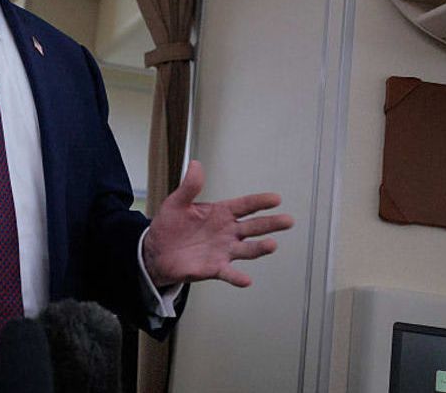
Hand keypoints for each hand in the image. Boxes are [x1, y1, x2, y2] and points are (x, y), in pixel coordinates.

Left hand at [142, 161, 293, 288]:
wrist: (157, 250)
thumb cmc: (170, 225)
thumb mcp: (177, 202)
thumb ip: (189, 186)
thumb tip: (196, 164)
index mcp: (221, 213)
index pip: (245, 205)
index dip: (260, 202)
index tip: (276, 199)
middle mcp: (228, 232)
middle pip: (254, 226)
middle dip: (271, 224)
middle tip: (288, 220)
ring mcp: (224, 250)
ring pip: (247, 249)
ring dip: (260, 248)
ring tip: (271, 245)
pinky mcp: (215, 268)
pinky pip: (229, 273)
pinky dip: (237, 277)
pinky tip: (246, 280)